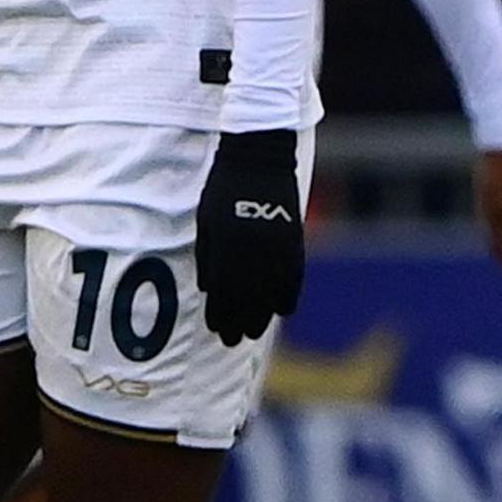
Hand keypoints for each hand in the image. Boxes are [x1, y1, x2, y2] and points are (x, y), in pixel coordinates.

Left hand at [196, 129, 305, 345]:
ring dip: (261, 317)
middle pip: (246, 303)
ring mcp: (276, 252)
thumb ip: (208, 258)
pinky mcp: (294, 245)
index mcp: (227, 250)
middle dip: (238, 324)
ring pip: (270, 298)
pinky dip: (286, 299)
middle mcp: (252, 256)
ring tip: (253, 331)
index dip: (220, 316)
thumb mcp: (207, 222)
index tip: (217, 330)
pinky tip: (279, 311)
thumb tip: (209, 290)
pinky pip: (293, 282)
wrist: (260, 162)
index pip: (222, 295)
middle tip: (232, 340)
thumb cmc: (224, 190)